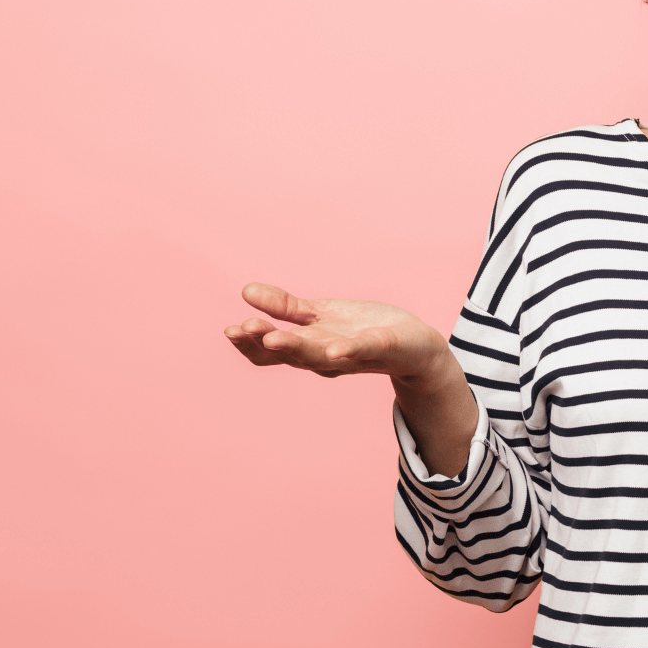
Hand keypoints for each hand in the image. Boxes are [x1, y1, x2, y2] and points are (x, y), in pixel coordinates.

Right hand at [222, 282, 453, 380]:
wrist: (417, 348)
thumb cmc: (366, 331)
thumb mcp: (321, 314)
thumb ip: (285, 307)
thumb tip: (246, 291)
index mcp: (310, 347)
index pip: (273, 351)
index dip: (251, 343)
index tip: (230, 331)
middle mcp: (328, 357)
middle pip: (293, 354)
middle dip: (266, 344)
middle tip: (243, 330)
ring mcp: (356, 355)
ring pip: (323, 355)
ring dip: (299, 348)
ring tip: (276, 338)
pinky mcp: (385, 347)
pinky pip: (367, 349)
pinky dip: (351, 349)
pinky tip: (336, 347)